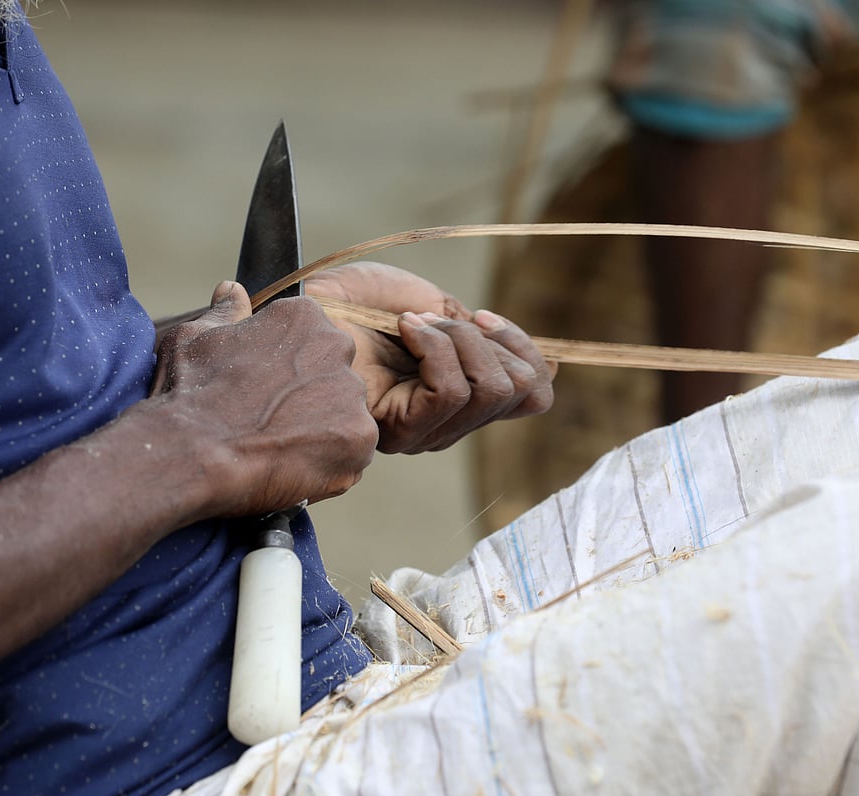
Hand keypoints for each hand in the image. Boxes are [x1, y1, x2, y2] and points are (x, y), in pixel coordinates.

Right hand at [150, 281, 377, 511]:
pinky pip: (353, 452)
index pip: (312, 340)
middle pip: (335, 377)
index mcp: (304, 317)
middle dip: (311, 399)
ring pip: (345, 416)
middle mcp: (337, 347)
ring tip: (279, 447)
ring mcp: (353, 394)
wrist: (193, 450)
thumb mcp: (196, 336)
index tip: (266, 388)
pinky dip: (330, 464)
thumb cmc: (190, 392)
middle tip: (274, 422)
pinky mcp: (361, 437)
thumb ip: (225, 313)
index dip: (290, 369)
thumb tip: (231, 290)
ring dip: (322, 432)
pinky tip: (293, 465)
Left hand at [302, 262, 554, 453]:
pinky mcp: (403, 430)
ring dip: (458, 339)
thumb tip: (550, 364)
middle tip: (437, 316)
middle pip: (522, 390)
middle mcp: (450, 422)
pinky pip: (452, 391)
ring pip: (492, 391)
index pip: (534, 397)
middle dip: (488, 338)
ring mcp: (428, 431)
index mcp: (464, 393)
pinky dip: (435, 347)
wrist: (308, 300)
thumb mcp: (441, 306)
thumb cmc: (360, 300)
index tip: (484, 317)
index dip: (528, 353)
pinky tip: (404, 330)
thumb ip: (487, 336)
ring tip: (413, 323)